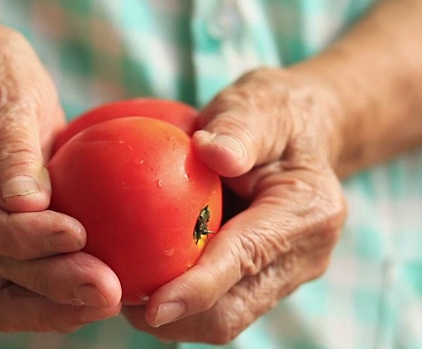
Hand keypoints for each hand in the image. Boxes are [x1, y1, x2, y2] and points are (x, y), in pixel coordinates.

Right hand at [0, 23, 120, 331]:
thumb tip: (27, 205)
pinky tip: (97, 294)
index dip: (19, 238)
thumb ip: (11, 148)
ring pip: (1, 288)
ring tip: (108, 299)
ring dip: (55, 301)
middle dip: (49, 282)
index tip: (76, 234)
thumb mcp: (5, 96)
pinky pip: (18, 281)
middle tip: (106, 289)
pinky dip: (56, 293)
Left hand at [122, 68, 346, 342]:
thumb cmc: (274, 113)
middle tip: (114, 297)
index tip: (151, 306)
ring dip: (172, 316)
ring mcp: (287, 273)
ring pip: (224, 318)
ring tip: (122, 293)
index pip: (245, 258)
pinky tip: (144, 279)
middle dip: (175, 316)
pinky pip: (221, 304)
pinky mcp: (266, 279)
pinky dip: (181, 301)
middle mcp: (304, 255)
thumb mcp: (258, 104)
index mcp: (307, 213)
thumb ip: (239, 128)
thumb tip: (211, 152)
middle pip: (233, 310)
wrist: (304, 134)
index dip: (198, 288)